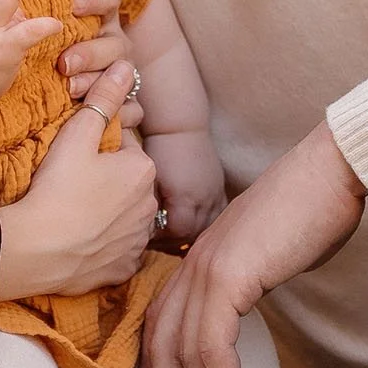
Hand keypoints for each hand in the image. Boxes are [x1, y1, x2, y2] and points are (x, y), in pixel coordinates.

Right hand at [0, 59, 157, 299]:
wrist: (37, 251)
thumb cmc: (56, 188)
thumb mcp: (76, 135)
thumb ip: (103, 99)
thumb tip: (124, 65)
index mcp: (143, 170)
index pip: (125, 151)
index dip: (98, 154)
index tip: (73, 163)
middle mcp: (150, 206)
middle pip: (127, 185)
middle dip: (107, 184)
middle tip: (70, 189)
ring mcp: (138, 240)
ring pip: (124, 219)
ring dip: (107, 216)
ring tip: (72, 215)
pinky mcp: (124, 269)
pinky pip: (118, 251)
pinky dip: (104, 247)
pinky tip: (81, 243)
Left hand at [60, 0, 142, 128]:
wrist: (62, 99)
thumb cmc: (49, 53)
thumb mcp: (49, 30)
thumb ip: (42, 12)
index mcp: (101, 17)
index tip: (72, 4)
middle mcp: (115, 41)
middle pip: (115, 41)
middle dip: (90, 52)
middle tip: (65, 63)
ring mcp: (123, 70)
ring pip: (122, 73)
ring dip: (95, 81)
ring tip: (71, 89)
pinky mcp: (128, 101)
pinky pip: (132, 108)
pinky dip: (118, 112)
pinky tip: (95, 112)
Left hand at [142, 121, 366, 367]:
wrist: (333, 169)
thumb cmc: (314, 207)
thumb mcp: (271, 252)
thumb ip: (253, 280)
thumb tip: (255, 305)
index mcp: (198, 259)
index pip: (160, 323)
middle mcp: (191, 265)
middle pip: (161, 346)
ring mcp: (206, 269)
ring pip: (185, 353)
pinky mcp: (229, 276)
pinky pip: (213, 344)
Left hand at [145, 129, 225, 245]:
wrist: (179, 125)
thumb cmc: (159, 149)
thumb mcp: (150, 180)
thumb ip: (151, 206)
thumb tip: (147, 230)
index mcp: (185, 198)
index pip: (177, 233)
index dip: (162, 239)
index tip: (148, 237)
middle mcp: (204, 199)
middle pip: (194, 234)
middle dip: (175, 241)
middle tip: (159, 241)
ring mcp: (215, 193)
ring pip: (209, 227)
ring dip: (192, 235)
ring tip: (174, 236)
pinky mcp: (219, 188)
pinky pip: (218, 215)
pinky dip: (205, 224)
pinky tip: (192, 224)